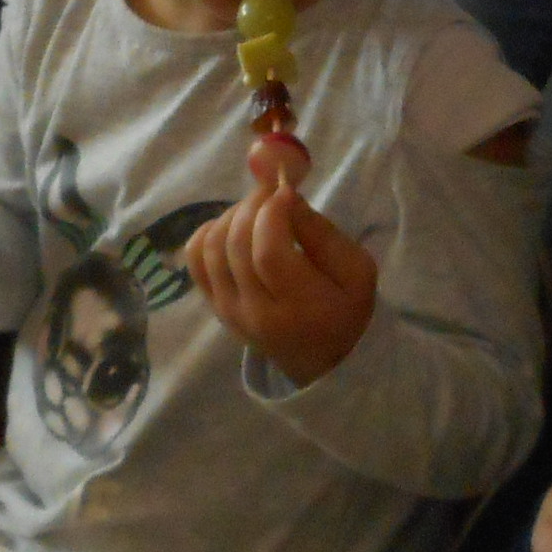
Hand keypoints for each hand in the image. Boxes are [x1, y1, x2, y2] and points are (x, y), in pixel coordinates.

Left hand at [182, 161, 377, 388]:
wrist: (317, 359)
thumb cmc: (342, 309)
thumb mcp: (356, 272)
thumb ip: (322, 234)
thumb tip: (284, 195)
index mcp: (302, 308)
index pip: (268, 255)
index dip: (272, 214)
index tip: (286, 192)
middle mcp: (257, 314)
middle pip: (237, 246)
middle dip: (252, 205)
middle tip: (271, 192)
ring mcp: (228, 311)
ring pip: (212, 247)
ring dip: (232, 215)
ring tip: (256, 209)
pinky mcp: (213, 305)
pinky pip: (195, 257)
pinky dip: (209, 231)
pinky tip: (234, 227)